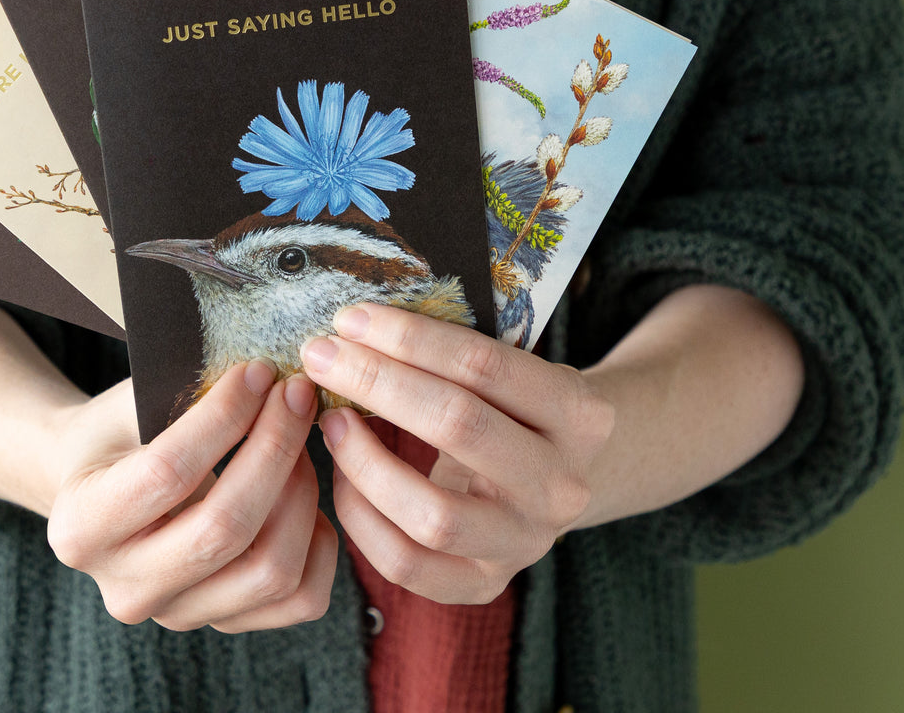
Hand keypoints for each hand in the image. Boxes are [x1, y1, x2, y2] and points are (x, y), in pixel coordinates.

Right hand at [44, 360, 337, 631]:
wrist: (97, 490)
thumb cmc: (116, 435)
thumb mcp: (128, 403)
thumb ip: (184, 392)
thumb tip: (268, 375)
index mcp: (81, 528)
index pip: (167, 473)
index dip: (224, 417)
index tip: (258, 372)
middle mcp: (124, 588)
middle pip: (225, 529)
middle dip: (275, 449)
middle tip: (296, 395)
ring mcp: (177, 614)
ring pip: (271, 570)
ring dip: (302, 493)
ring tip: (300, 441)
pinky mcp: (224, 624)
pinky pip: (300, 598)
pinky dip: (319, 542)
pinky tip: (305, 495)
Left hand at [299, 304, 613, 603]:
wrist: (554, 483)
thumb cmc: (513, 411)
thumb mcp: (511, 374)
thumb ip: (450, 355)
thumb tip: (356, 327)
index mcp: (579, 414)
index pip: (484, 365)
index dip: (410, 338)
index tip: (351, 319)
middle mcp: (562, 484)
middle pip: (458, 426)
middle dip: (377, 383)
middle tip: (323, 356)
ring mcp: (526, 542)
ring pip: (432, 513)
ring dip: (364, 460)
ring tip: (331, 419)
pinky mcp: (484, 584)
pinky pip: (406, 562)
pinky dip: (360, 516)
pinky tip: (341, 474)